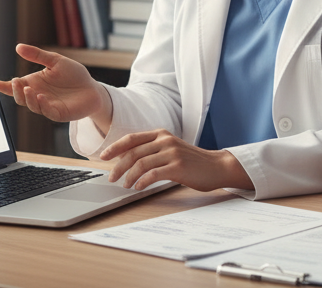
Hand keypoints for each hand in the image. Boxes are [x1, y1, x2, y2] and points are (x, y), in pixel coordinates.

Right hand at [0, 44, 107, 123]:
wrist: (92, 88)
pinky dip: (42, 104)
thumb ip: (37, 55)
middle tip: (15, 82)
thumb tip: (18, 47)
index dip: (4, 87)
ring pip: (31, 105)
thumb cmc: (73, 75)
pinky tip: (40, 96)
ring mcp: (47, 106)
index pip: (16, 87)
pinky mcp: (58, 113)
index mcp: (34, 83)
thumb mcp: (55, 61)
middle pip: (20, 97)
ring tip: (28, 88)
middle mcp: (37, 96)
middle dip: (15, 91)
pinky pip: (46, 111)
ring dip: (27, 97)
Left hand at [99, 129, 250, 191]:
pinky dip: (142, 182)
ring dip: (129, 176)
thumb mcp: (171, 149)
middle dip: (118, 166)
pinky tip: (138, 187)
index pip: (132, 138)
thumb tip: (128, 160)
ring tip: (125, 185)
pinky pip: (153, 174)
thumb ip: (153, 150)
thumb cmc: (193, 161)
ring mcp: (172, 153)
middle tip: (112, 178)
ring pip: (141, 163)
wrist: (217, 166)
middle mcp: (165, 140)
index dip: (115, 147)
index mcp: (162, 134)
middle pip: (133, 152)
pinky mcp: (178, 167)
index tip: (104, 156)